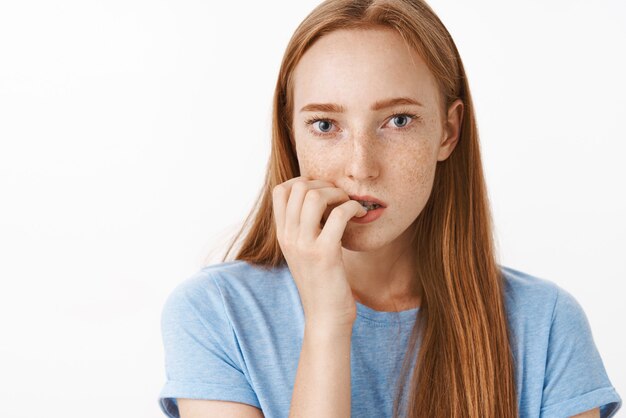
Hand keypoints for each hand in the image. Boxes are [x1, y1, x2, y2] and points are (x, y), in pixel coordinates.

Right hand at [272, 176, 366, 329]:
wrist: (325, 317)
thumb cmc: (322, 282)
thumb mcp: (304, 252)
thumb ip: (304, 228)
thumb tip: (320, 200)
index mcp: (282, 234)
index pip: (280, 190)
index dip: (304, 182)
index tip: (323, 192)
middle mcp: (288, 237)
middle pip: (298, 187)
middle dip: (324, 184)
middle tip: (339, 198)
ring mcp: (304, 245)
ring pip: (315, 196)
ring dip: (337, 193)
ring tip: (348, 205)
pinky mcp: (324, 254)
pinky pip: (338, 215)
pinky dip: (353, 208)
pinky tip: (359, 216)